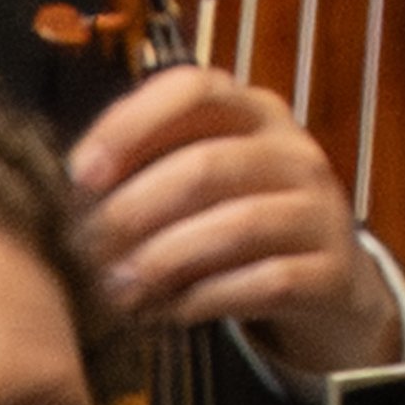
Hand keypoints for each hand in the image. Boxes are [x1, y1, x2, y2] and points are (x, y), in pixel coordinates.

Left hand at [70, 58, 404, 375]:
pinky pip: (264, 283)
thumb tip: (75, 192)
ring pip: (236, 225)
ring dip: (166, 261)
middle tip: (90, 253)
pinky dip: (207, 301)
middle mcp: (292, 151)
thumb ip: (152, 174)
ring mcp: (317, 210)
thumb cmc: (243, 232)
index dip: (131, 126)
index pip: (192, 89)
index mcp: (254, 113)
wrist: (328, 285)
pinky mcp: (329, 271)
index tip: (81, 175)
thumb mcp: (204, 189)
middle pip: (206, 165)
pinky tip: (170, 315)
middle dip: (136, 212)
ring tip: (120, 292)